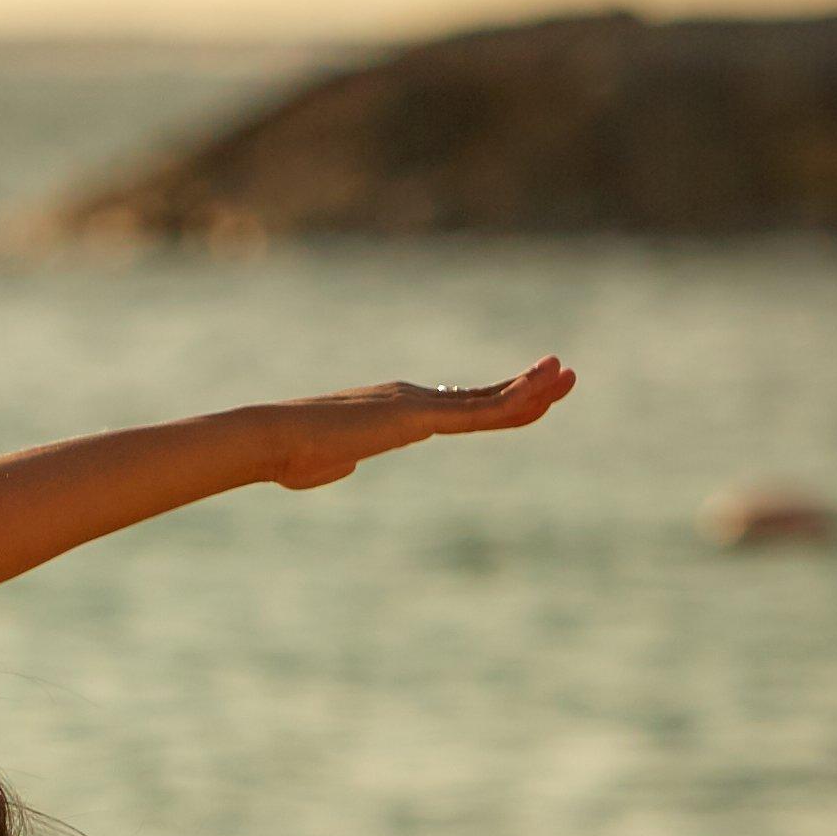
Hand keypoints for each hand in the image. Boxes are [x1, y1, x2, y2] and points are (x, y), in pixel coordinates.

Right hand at [250, 358, 576, 488]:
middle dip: (526, 385)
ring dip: (531, 389)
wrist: (270, 440)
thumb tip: (343, 462)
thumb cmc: (287, 455)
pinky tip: (540, 400)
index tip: (528, 393)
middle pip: (482, 394)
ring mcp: (416, 404)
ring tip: (566, 377)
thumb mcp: (324, 462)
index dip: (496, 398)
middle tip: (563, 373)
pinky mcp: (417, 416)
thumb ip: (340, 460)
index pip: (457, 405)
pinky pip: (476, 413)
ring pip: (488, 399)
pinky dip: (512, 405)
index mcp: (393, 410)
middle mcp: (410, 397)